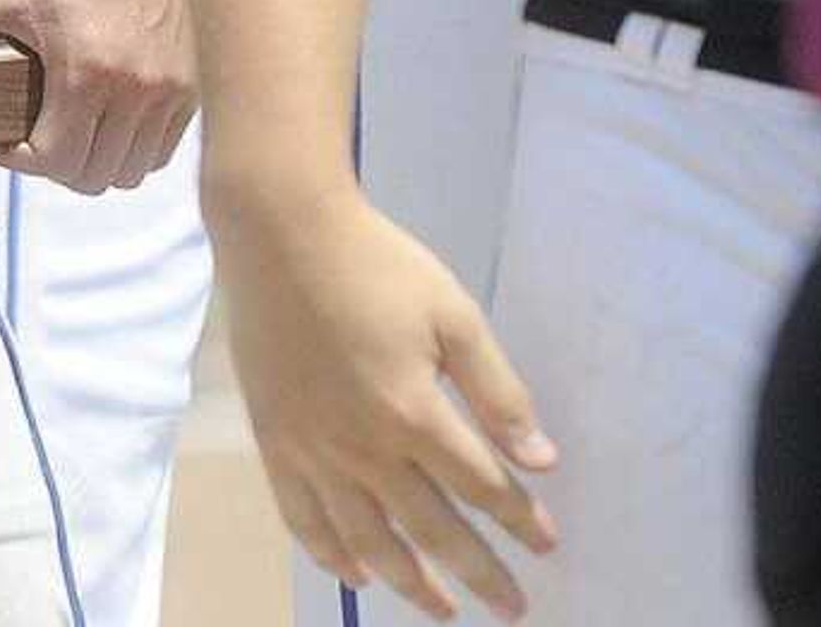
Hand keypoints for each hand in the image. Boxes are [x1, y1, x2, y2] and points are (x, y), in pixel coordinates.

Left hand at [0, 0, 190, 191]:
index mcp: (89, 72)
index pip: (55, 162)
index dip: (16, 161)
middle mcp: (139, 89)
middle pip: (95, 176)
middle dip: (53, 165)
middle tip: (29, 137)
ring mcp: (174, 89)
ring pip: (135, 169)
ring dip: (97, 160)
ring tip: (66, 129)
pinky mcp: (196, 82)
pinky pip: (166, 146)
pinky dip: (134, 145)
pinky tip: (105, 115)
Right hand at [217, 185, 559, 620]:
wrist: (279, 231)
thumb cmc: (376, 264)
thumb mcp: (454, 315)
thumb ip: (498, 392)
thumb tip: (541, 462)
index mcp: (414, 413)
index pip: (481, 488)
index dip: (520, 522)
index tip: (547, 546)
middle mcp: (362, 447)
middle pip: (431, 529)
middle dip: (479, 573)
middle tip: (513, 607)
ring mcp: (311, 449)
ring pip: (365, 538)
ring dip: (409, 582)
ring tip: (442, 608)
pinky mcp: (273, 440)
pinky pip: (300, 516)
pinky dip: (328, 553)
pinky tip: (354, 574)